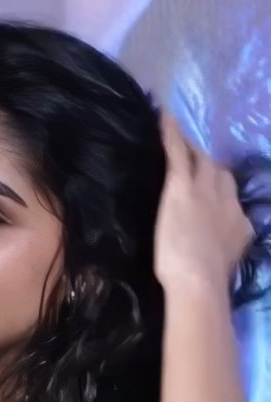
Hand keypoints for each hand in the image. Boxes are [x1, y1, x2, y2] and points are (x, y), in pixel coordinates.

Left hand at [154, 112, 253, 292]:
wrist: (200, 280)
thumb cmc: (208, 282)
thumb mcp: (229, 260)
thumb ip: (230, 244)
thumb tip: (230, 242)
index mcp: (238, 222)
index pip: (232, 196)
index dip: (224, 187)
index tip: (220, 181)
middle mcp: (226, 199)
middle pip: (222, 171)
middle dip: (215, 157)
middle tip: (207, 139)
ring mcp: (204, 190)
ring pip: (203, 156)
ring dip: (195, 138)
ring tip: (189, 116)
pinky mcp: (181, 187)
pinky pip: (178, 154)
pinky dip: (173, 134)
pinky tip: (167, 116)